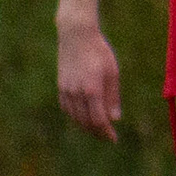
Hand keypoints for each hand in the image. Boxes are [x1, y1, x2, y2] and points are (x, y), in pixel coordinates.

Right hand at [56, 21, 122, 139]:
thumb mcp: (112, 73)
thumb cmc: (99, 52)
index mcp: (92, 90)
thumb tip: (114, 119)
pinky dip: (74, 116)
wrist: (76, 36)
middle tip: (107, 137)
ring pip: (74, 117)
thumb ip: (112, 97)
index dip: (106, 132)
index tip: (113, 139)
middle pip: (85, 122)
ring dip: (85, 126)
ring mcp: (66, 90)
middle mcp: (77, 93)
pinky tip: (82, 117)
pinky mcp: (61, 86)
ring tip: (97, 130)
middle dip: (97, 132)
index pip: (98, 120)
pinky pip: (66, 108)